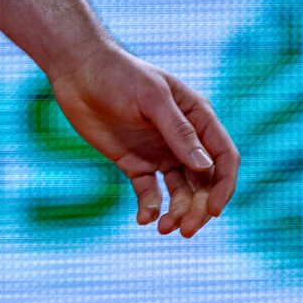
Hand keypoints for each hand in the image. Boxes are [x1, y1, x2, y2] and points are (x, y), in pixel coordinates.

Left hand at [46, 42, 237, 238]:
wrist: (78, 72)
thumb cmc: (119, 75)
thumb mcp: (152, 98)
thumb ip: (178, 131)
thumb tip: (205, 167)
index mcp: (197, 118)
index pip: (223, 157)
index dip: (224, 186)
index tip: (213, 210)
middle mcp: (183, 139)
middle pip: (204, 182)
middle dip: (199, 208)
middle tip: (186, 230)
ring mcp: (160, 153)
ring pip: (180, 192)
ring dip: (177, 213)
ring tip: (163, 228)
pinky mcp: (136, 164)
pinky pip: (150, 192)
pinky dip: (150, 207)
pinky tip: (144, 218)